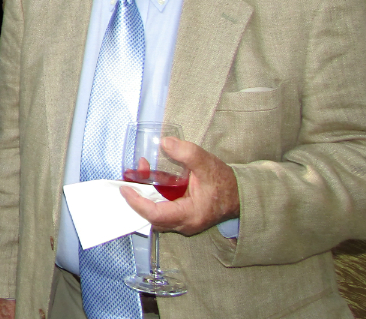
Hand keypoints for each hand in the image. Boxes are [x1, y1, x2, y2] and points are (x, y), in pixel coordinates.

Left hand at [120, 136, 239, 235]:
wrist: (240, 195)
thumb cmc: (224, 182)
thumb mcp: (207, 163)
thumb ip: (187, 153)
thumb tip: (165, 142)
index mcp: (191, 215)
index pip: (156, 214)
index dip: (137, 203)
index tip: (125, 189)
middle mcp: (185, 224)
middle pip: (151, 217)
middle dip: (137, 198)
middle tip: (129, 179)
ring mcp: (183, 223)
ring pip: (155, 215)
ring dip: (143, 196)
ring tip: (140, 172)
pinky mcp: (182, 218)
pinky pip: (161, 211)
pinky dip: (152, 197)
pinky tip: (150, 179)